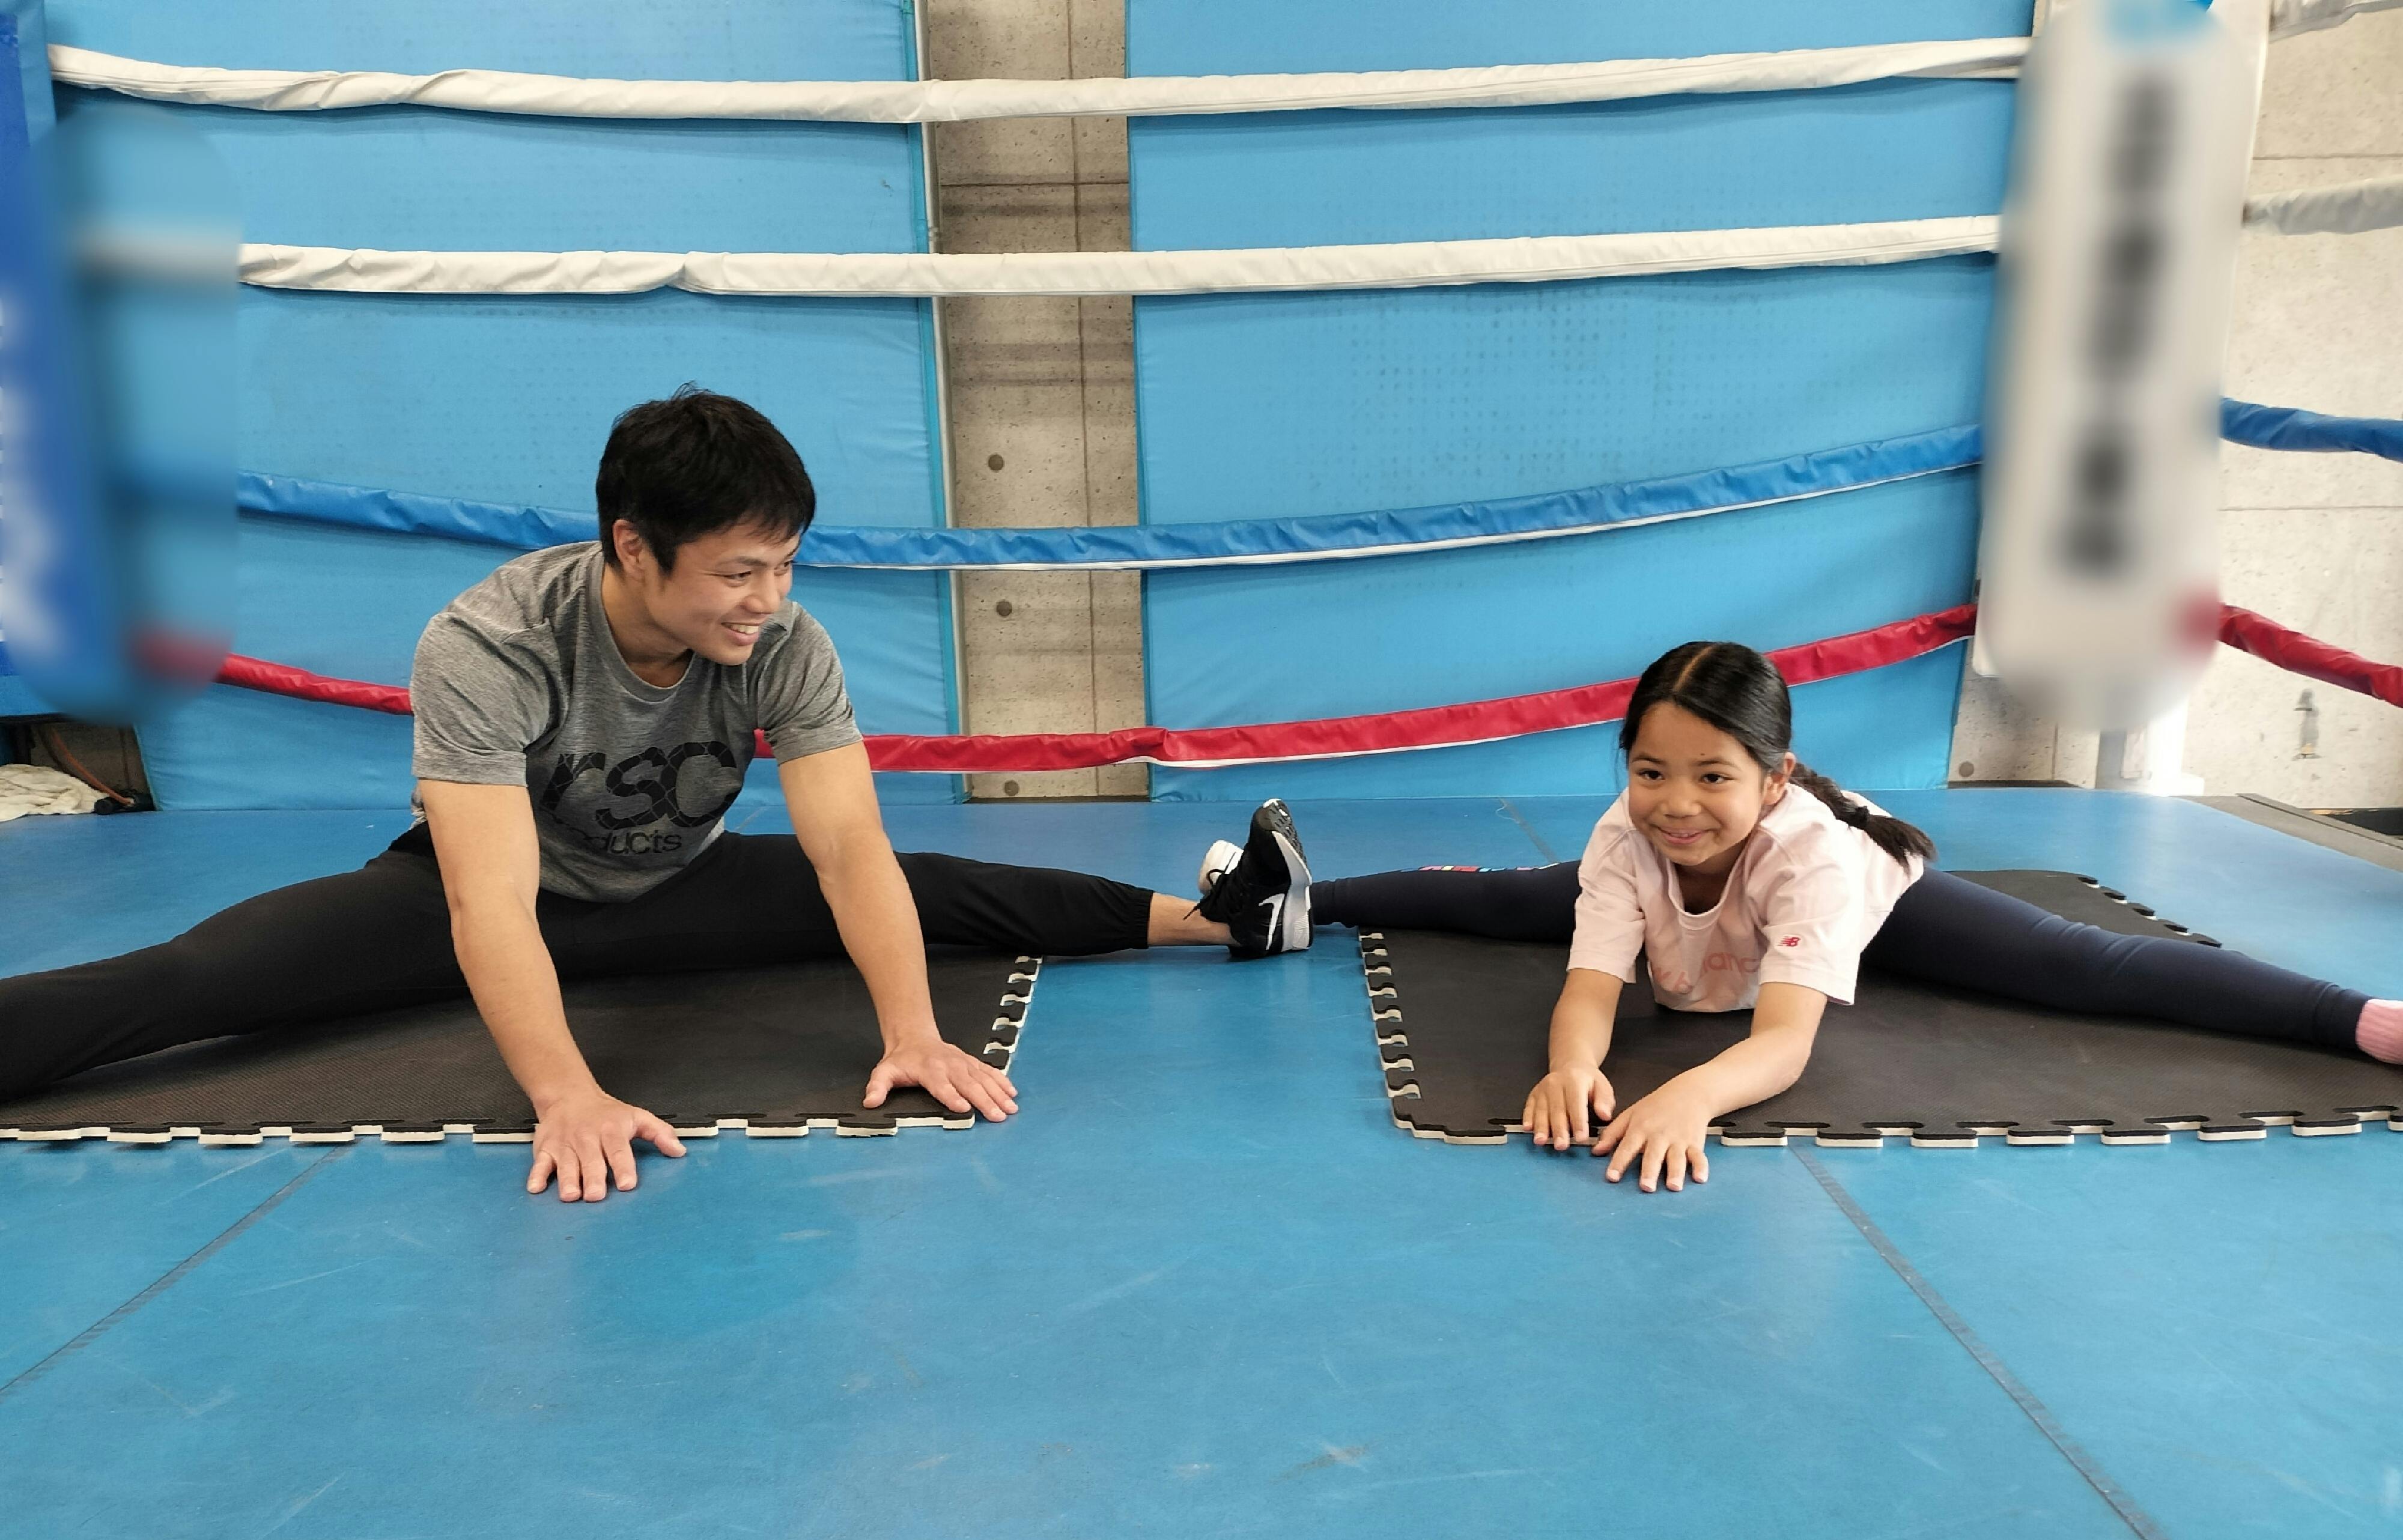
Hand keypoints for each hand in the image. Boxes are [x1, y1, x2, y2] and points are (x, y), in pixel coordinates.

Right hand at [528, 1087, 685, 1201]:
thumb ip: (660, 1133)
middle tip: (596, 1196)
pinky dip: (537, 1175)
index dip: (623, 1167)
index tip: (628, 1184)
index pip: (618, 1150)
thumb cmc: (606, 1113)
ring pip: (566, 1164)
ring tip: (571, 1196)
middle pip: (591, 1160)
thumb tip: (679, 1151)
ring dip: (568, 1180)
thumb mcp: (636, 1116)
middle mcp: (587, 1138)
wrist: (568, 1095)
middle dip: (593, 1178)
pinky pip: (540, 1163)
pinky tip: (536, 1188)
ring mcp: (565, 1144)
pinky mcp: (546, 1149)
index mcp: (610, 1130)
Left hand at [865, 1035, 1018, 1121]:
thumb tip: (870, 1102)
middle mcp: (949, 1065)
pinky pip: (988, 1070)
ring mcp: (962, 1062)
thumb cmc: (901, 1060)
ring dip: (998, 1093)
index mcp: (929, 1070)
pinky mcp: (971, 1061)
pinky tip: (1012, 1092)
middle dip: (985, 1100)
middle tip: (998, 1116)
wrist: (914, 1037)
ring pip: (983, 1078)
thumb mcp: (884, 1072)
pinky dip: (1001, 1080)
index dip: (952, 1096)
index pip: (941, 1085)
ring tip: (1011, 1108)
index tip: (964, 1108)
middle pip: (968, 1084)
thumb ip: (878, 1087)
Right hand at [1523, 1062, 1615, 1151]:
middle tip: (1561, 1145)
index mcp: (1575, 1081)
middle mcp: (1556, 1083)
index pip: (1576, 1104)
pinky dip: (1528, 1118)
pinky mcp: (1534, 1094)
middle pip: (1557, 1109)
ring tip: (1542, 1141)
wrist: (1570, 1067)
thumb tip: (1605, 1115)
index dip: (1578, 1122)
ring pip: (1541, 1110)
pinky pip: (1529, 1107)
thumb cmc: (1587, 1081)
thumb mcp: (1603, 1086)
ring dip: (1541, 1127)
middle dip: (1559, 1129)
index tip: (1581, 1138)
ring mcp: (1543, 1089)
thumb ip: (1604, 1101)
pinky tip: (1528, 1129)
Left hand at [1592, 1083, 1714, 1192]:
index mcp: (1641, 1128)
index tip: (1612, 1177)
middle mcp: (1660, 1135)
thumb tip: (1596, 1151)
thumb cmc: (1657, 1105)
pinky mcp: (1695, 1143)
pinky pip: (1698, 1156)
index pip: (1627, 1147)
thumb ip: (1612, 1133)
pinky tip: (1700, 1178)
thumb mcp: (1631, 1114)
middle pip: (1653, 1156)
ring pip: (1677, 1158)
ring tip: (1673, 1187)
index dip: (1618, 1162)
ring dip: (1676, 1173)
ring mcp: (1678, 1140)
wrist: (1689, 1092)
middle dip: (1649, 1171)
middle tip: (1646, 1187)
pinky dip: (1701, 1167)